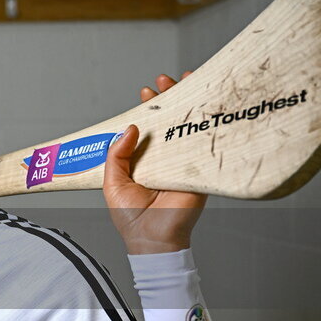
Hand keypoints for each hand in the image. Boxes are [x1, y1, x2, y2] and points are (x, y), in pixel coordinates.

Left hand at [104, 72, 206, 253]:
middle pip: (169, 121)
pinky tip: (206, 105)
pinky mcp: (198, 171)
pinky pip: (203, 145)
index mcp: (144, 159)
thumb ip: (117, 154)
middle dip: (169, 98)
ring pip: (188, 127)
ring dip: (188, 103)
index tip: (146, 92)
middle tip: (164, 81)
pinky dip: (207, 124)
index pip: (148, 127)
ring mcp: (183, 163)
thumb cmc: (131, 217)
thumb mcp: (113, 181)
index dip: (148, 108)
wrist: (151, 239)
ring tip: (183, 81)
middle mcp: (165, 158)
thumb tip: (130, 127)